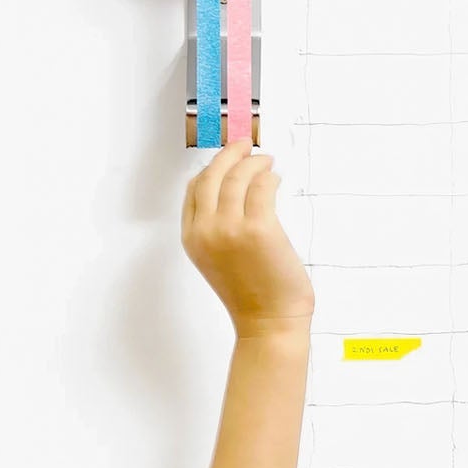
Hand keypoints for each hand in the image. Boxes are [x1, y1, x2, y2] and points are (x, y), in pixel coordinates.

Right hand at [182, 144, 313, 337]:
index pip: (194, 189)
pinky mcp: (259, 228)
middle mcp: (206, 231)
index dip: (212, 168)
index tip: (228, 160)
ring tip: (266, 163)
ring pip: (238, 176)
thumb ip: (216, 229)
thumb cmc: (250, 294)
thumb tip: (233, 189)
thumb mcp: (218, 260)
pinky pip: (262, 186)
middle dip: (230, 154)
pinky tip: (275, 179)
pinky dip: (269, 177)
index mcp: (192, 239)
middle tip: (246, 146)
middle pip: (212, 175)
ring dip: (254, 162)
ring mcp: (231, 229)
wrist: (268, 321)